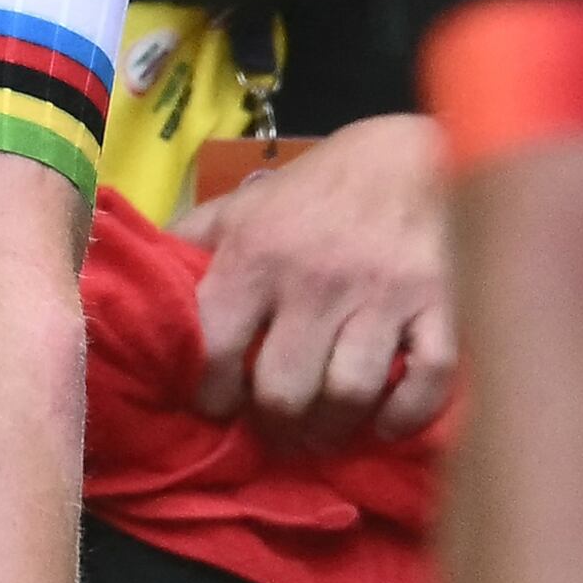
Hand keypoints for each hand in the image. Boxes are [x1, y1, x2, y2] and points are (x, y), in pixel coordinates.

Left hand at [173, 113, 456, 445]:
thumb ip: (197, 244)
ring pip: (347, 395)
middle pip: (282, 390)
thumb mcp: (248, 204)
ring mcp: (384, 294)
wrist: (419, 152)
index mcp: (258, 252)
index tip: (221, 404)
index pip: (214, 350)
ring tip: (326, 429)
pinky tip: (386, 420)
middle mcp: (316, 278)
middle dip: (276, 421)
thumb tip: (139, 277)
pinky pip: (425, 384)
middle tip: (280, 424)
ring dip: (333, 427)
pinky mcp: (443, 305)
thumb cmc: (322, 189)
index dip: (211, 393)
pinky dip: (404, 416)